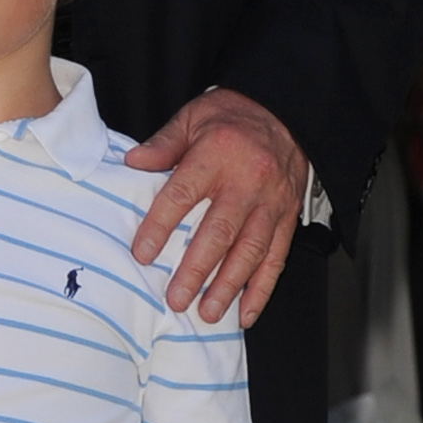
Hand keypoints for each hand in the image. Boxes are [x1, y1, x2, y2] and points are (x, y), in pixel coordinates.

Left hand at [126, 88, 306, 324]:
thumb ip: (164, 143)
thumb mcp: (193, 117)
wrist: (288, 110)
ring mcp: (271, 202)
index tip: (142, 253)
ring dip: (229, 286)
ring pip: (250, 250)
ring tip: (208, 313)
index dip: (161, 226)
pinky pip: (277, 257)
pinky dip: (262, 288)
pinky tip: (246, 313)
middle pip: (219, 231)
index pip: (183, 193)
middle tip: (176, 298)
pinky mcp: (288, 217)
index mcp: (217, 154)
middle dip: (197, 270)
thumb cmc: (233, 117)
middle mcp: (247, 181)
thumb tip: (133, 163)